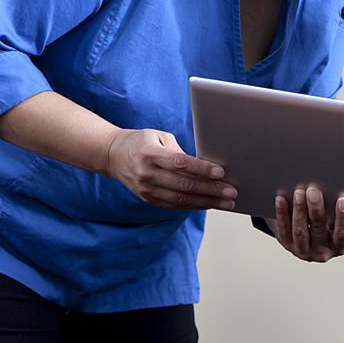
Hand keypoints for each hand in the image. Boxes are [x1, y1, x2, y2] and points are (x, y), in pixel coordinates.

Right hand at [105, 128, 237, 209]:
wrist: (112, 155)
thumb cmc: (140, 142)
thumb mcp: (158, 137)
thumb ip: (179, 151)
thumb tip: (205, 166)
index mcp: (151, 154)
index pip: (180, 164)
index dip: (202, 169)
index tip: (221, 172)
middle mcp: (148, 174)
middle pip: (184, 185)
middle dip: (211, 190)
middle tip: (231, 191)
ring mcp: (147, 189)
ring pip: (182, 199)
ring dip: (207, 202)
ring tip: (226, 202)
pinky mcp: (148, 198)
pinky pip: (174, 205)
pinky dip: (194, 205)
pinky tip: (209, 204)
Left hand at [272, 186, 343, 261]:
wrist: (305, 234)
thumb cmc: (327, 226)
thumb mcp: (342, 225)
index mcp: (338, 246)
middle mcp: (321, 251)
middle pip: (319, 229)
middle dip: (317, 209)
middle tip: (314, 190)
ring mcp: (302, 249)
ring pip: (300, 230)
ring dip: (299, 210)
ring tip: (299, 192)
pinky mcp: (286, 243)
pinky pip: (283, 229)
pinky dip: (282, 213)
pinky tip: (282, 199)